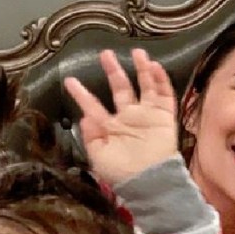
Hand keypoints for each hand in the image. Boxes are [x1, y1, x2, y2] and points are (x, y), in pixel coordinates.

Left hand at [63, 48, 177, 186]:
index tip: (69, 80)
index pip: (93, 106)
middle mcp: (129, 118)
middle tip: (105, 54)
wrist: (150, 181)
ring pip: (145, 87)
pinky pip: (164, 95)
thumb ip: (90, 137)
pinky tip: (155, 66)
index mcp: (110, 128)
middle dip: (113, 71)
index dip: (81, 94)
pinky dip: (161, 81)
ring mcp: (148, 116)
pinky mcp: (164, 117)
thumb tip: (84, 117)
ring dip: (141, 69)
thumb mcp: (98, 157)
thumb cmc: (123, 173)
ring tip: (138, 52)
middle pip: (121, 89)